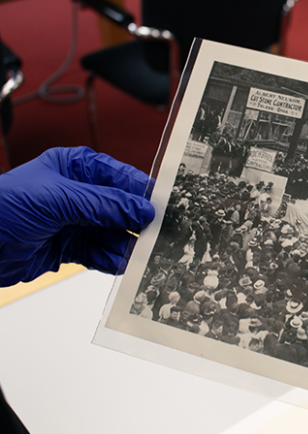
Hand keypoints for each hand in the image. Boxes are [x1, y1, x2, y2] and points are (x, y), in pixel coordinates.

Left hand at [0, 147, 154, 286]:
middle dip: (139, 223)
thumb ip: (105, 204)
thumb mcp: (59, 199)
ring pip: (114, 234)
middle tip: (159, 235)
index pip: (121, 177)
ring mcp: (74, 221)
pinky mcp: (69, 247)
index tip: (166, 207)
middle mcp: (79, 193)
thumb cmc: (3, 207)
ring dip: (128, 245)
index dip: (143, 192)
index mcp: (76, 168)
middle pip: (122, 208)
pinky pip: (100, 253)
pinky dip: (112, 260)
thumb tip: (143, 209)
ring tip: (143, 255)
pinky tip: (122, 264)